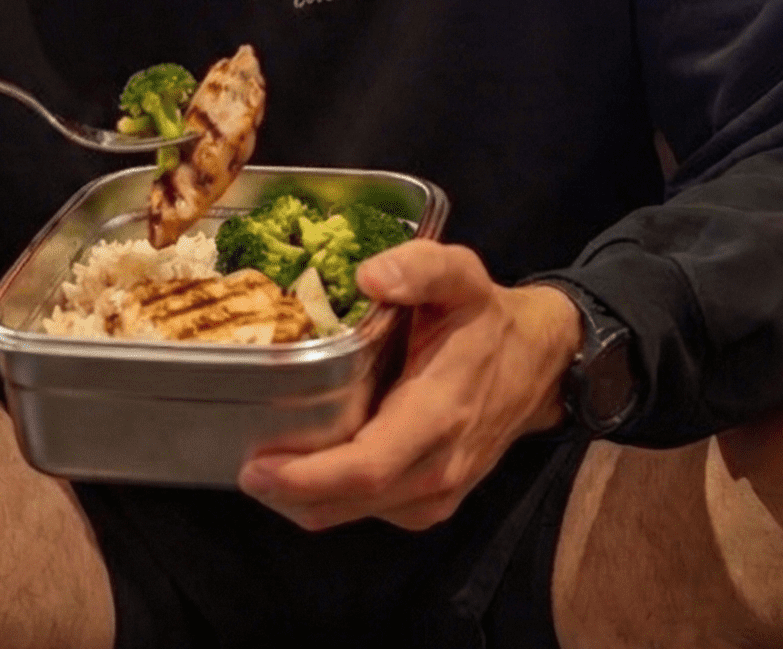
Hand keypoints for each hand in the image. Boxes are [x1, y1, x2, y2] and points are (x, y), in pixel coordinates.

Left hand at [238, 241, 581, 530]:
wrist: (540, 361)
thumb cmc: (486, 316)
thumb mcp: (460, 274)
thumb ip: (419, 267)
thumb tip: (369, 276)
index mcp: (439, 411)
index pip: (369, 465)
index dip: (309, 475)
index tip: (258, 466)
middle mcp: (440, 464)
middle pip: (354, 500)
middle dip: (292, 493)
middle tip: (243, 467)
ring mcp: (440, 491)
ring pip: (359, 515)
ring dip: (307, 501)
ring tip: (264, 467)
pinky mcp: (435, 500)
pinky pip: (374, 512)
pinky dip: (334, 501)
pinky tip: (305, 471)